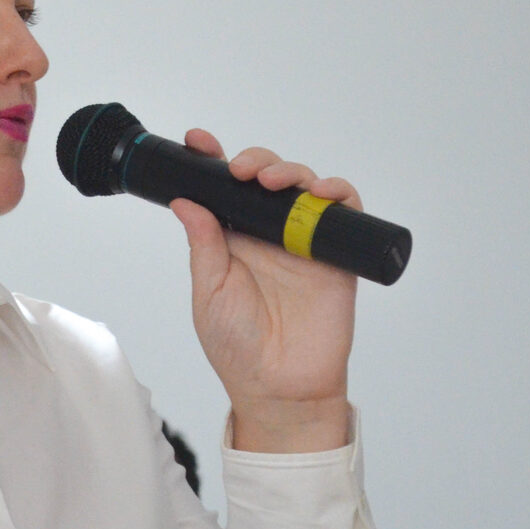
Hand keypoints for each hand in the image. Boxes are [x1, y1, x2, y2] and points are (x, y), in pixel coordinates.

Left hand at [170, 130, 357, 452]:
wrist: (280, 387)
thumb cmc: (238, 347)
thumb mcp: (210, 293)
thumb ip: (204, 245)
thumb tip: (186, 201)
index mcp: (231, 239)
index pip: (222, 190)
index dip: (212, 161)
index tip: (197, 141)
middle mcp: (267, 235)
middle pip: (266, 179)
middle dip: (256, 161)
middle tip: (243, 170)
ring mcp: (303, 242)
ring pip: (304, 187)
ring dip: (292, 172)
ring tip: (274, 182)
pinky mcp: (336, 256)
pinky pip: (343, 214)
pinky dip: (338, 194)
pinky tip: (322, 194)